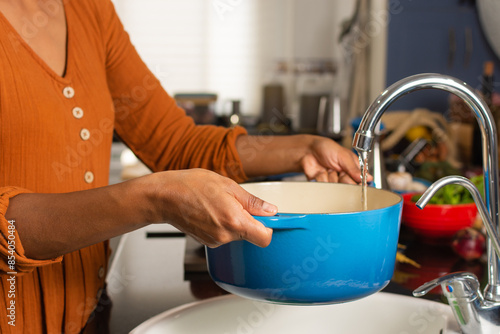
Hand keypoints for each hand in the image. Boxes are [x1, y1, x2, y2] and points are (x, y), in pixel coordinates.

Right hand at [148, 169, 276, 247]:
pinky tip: (211, 212)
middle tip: (236, 203)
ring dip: (234, 222)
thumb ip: (252, 201)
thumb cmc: (191, 186)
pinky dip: (222, 225)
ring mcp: (215, 241)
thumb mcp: (228, 185)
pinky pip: (224, 235)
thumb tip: (271, 210)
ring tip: (219, 205)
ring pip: (237, 235)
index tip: (267, 218)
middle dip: (249, 221)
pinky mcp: (207, 243)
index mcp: (234, 221)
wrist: (164, 197)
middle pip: (251, 236)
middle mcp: (225, 236)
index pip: (264, 238)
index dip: (269, 228)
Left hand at [300, 137, 369, 183]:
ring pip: (336, 188)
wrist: (309, 150)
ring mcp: (334, 181)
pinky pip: (324, 187)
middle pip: (348, 187)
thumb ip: (354, 168)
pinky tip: (321, 171)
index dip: (357, 182)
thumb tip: (367, 178)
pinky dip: (321, 178)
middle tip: (338, 170)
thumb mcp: (343, 155)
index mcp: (353, 168)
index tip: (352, 179)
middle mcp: (344, 176)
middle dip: (343, 179)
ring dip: (331, 177)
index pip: (360, 181)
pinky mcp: (323, 184)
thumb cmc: (327, 148)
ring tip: (328, 168)